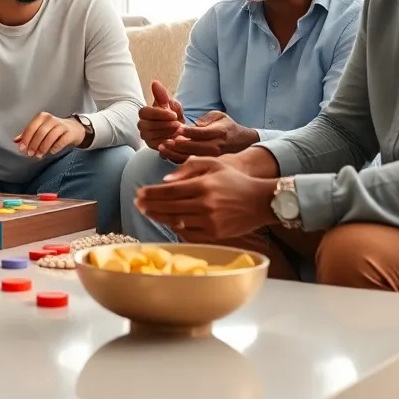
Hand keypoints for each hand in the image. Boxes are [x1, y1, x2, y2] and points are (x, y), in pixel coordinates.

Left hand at [14, 112, 85, 157]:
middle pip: (40, 133)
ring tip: (39, 156)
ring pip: (50, 137)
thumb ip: (28, 134)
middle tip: (30, 154)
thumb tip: (16, 141)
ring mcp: (61, 125)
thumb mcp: (40, 129)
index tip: (22, 149)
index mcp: (42, 117)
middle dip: (34, 145)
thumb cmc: (53, 130)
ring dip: (43, 148)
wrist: (74, 129)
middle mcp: (51, 119)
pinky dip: (54, 147)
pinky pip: (61, 141)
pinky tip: (51, 152)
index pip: (31, 127)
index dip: (26, 139)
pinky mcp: (69, 133)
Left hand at [132, 157, 277, 241]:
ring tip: (148, 212)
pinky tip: (169, 222)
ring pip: (176, 222)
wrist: (261, 201)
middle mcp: (205, 204)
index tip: (139, 193)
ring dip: (159, 217)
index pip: (169, 191)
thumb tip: (166, 180)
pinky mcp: (214, 234)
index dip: (151, 193)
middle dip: (150, 206)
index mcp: (203, 185)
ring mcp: (209, 221)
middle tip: (137, 204)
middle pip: (168, 208)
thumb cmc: (235, 180)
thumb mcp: (214, 164)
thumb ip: (189, 167)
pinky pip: (188, 233)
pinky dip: (176, 228)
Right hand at [139, 80, 184, 149]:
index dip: (158, 114)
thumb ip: (162, 95)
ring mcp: (146, 136)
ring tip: (177, 129)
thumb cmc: (174, 116)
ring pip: (150, 135)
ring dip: (165, 132)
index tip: (173, 114)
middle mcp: (142, 125)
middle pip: (146, 124)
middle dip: (163, 124)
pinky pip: (155, 145)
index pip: (144, 112)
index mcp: (145, 113)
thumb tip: (154, 82)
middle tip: (177, 123)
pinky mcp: (151, 146)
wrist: (182, 131)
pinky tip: (174, 139)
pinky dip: (165, 142)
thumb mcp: (171, 104)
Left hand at [157, 111, 258, 162]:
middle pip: (195, 147)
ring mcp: (213, 158)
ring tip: (162, 148)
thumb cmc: (227, 127)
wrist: (242, 143)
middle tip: (164, 141)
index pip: (202, 133)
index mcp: (220, 132)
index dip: (188, 131)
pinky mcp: (209, 165)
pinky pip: (192, 165)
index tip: (177, 129)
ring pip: (192, 158)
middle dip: (178, 144)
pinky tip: (167, 156)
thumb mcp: (220, 116)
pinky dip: (178, 160)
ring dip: (175, 154)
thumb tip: (194, 125)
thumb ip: (207, 118)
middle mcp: (217, 147)